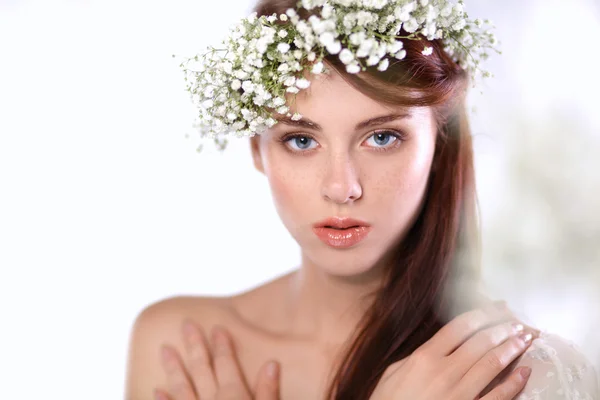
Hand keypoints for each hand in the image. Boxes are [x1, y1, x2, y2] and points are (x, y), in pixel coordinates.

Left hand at [154, 321, 279, 399]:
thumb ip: (269, 392)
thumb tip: (271, 363)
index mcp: (234, 396)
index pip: (226, 364)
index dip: (222, 344)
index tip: (216, 327)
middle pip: (201, 368)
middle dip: (194, 345)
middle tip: (185, 325)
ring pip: (181, 386)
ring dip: (173, 367)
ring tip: (164, 348)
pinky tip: (155, 390)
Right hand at [369, 302, 535, 399]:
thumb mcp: (392, 372)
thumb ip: (416, 356)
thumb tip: (436, 344)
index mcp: (424, 357)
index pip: (459, 328)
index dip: (481, 315)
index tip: (496, 308)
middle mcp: (444, 371)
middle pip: (479, 343)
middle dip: (501, 329)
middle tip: (517, 322)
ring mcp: (459, 393)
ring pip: (491, 365)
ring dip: (511, 349)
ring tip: (524, 339)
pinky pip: (497, 397)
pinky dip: (514, 383)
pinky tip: (524, 372)